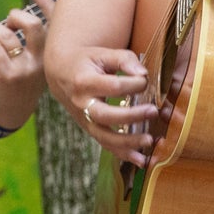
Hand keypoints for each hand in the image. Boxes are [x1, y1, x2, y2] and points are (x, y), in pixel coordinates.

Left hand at [0, 0, 54, 131]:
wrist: (10, 113)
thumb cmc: (18, 81)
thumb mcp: (30, 62)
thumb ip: (28, 41)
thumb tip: (13, 15)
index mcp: (49, 54)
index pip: (54, 24)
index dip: (46, 4)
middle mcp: (41, 60)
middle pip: (33, 25)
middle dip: (14, 16)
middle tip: (5, 22)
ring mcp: (26, 69)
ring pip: (7, 35)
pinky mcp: (9, 76)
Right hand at [50, 43, 156, 165]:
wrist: (60, 73)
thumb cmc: (86, 61)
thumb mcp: (102, 53)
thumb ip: (124, 60)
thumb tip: (143, 74)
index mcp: (84, 81)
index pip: (112, 86)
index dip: (133, 84)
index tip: (145, 80)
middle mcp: (81, 103)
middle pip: (105, 115)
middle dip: (130, 116)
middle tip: (153, 111)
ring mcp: (83, 119)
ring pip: (104, 136)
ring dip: (127, 142)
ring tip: (149, 140)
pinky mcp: (89, 129)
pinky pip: (105, 144)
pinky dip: (123, 154)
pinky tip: (141, 160)